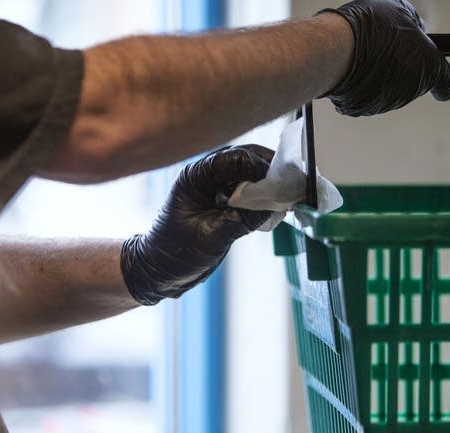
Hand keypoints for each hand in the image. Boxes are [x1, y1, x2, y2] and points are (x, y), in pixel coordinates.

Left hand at [121, 144, 273, 304]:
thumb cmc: (175, 254)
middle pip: (245, 159)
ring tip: (285, 198)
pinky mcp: (221, 202)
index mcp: (195, 176)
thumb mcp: (212, 236)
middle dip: (269, 171)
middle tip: (290, 187)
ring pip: (248, 173)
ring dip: (267, 184)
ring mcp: (213, 187)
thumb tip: (275, 203)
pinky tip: (273, 208)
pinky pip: (246, 190)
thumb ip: (244, 218)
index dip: (261, 168)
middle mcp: (204, 176)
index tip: (281, 185)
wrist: (159, 271)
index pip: (236, 158)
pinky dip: (261, 197)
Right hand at [320, 0, 449, 115]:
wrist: (338, 49)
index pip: (449, 84)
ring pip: (386, 89)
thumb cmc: (372, 27)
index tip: (437, 76)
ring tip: (362, 55)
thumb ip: (412, 24)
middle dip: (401, 66)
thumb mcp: (401, 10)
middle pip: (411, 81)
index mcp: (431, 68)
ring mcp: (385, 103)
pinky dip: (359, 86)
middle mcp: (411, 91)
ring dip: (378, 75)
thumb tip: (414, 29)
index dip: (443, 81)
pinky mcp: (361, 110)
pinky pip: (364, 97)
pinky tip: (349, 69)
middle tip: (384, 48)